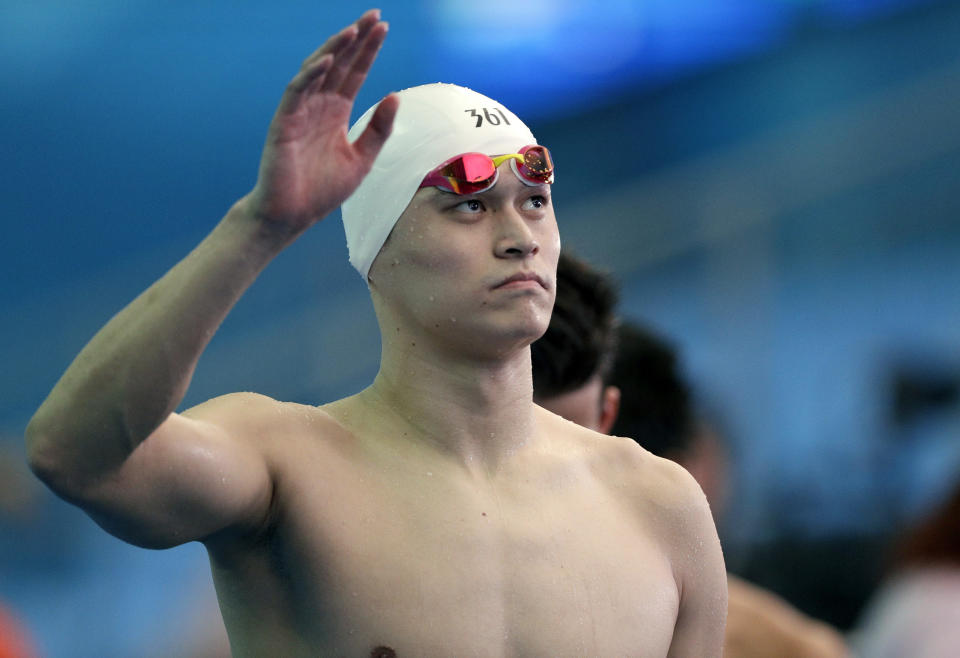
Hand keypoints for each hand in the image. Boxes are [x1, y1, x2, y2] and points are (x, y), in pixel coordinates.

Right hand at [245, 9, 398, 233]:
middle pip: (339, 64)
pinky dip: (311, 75)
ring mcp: (299, 112)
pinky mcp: (283, 123)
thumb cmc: (323, 190)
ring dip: (334, 50)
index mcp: (336, 112)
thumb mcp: (362, 160)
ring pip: (317, 71)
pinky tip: (327, 61)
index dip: (368, 50)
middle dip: (355, 40)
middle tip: (374, 15)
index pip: (355, 73)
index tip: (383, 27)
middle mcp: (318, 106)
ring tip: (353, 30)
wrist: (292, 216)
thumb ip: (378, 130)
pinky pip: (296, 93)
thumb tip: (394, 96)